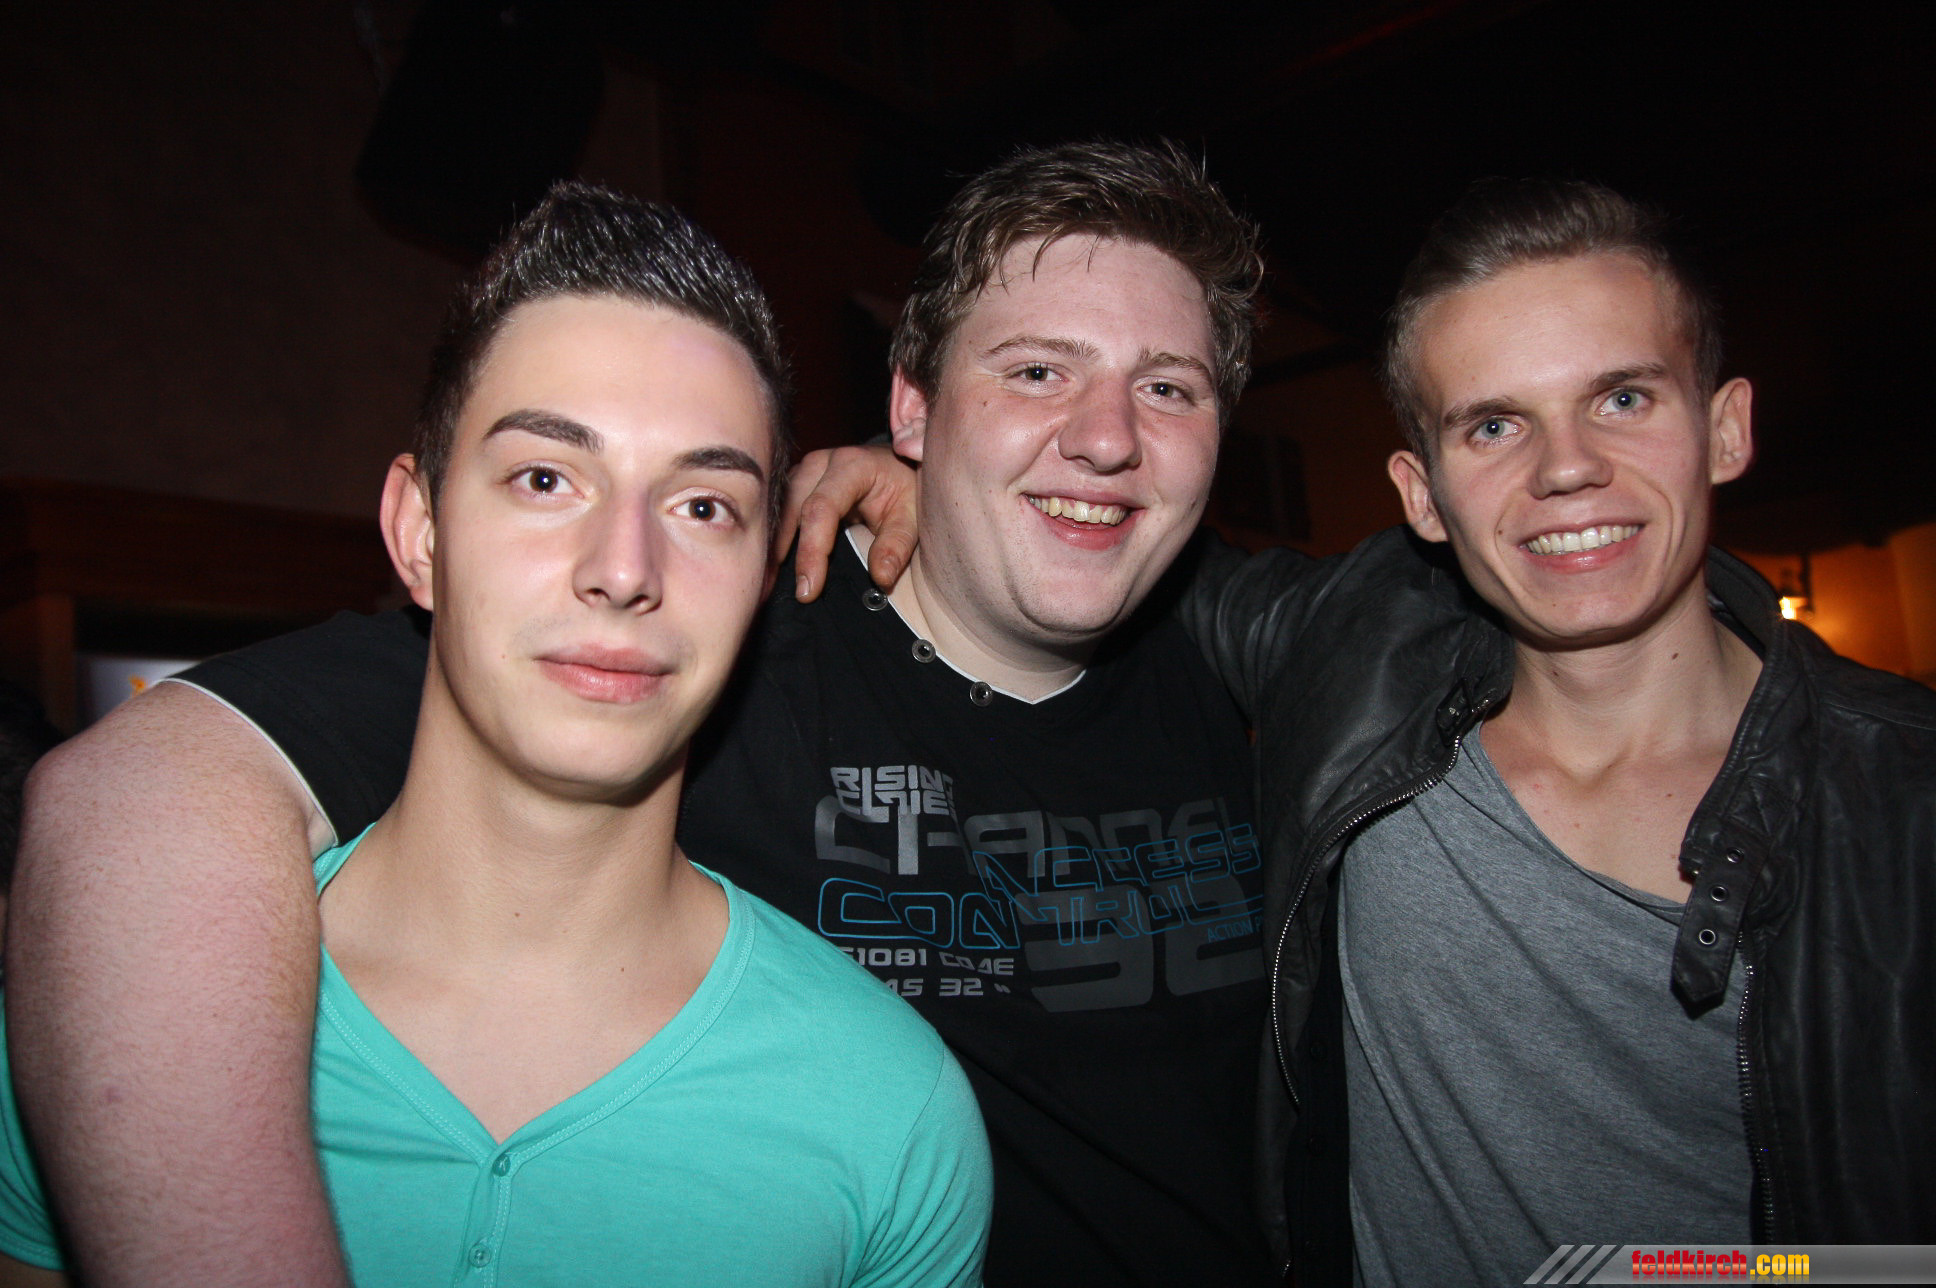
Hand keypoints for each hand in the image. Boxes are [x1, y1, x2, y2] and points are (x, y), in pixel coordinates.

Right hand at [780, 445, 918, 601]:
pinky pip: (779, 510)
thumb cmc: (906, 489)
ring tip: (768, 584)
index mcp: (852, 466)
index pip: (822, 509)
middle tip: (777, 593)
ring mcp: (805, 470)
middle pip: (792, 508)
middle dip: (782, 553)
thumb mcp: (911, 517)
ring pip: (779, 508)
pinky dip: (775, 538)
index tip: (808, 589)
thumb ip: (897, 546)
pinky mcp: (796, 482)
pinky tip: (771, 566)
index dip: (811, 551)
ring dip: (772, 546)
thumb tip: (880, 578)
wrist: (899, 464)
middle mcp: (822, 463)